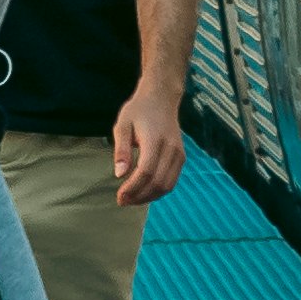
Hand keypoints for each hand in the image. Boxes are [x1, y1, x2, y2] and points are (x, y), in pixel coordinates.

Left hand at [111, 80, 187, 203]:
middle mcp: (171, 148)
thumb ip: (121, 150)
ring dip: (149, 197)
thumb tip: (119, 174)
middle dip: (139, 196)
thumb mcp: (123, 125)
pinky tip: (144, 192)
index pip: (146, 171)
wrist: (161, 98)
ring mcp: (179, 153)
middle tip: (122, 200)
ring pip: (167, 186)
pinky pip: (172, 181)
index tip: (119, 196)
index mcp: (155, 139)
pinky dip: (158, 191)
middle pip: (157, 182)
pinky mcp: (181, 157)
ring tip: (132, 199)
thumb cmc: (139, 111)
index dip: (132, 188)